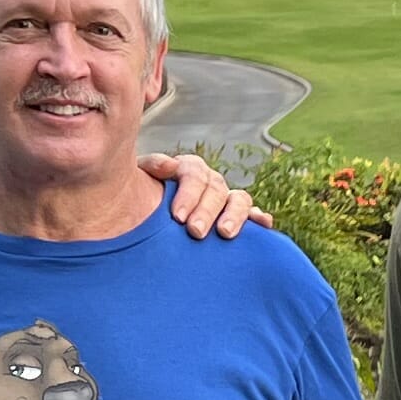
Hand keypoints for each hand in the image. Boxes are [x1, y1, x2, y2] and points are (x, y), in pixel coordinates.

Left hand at [139, 151, 265, 239]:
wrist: (143, 227)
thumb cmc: (139, 204)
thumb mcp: (137, 181)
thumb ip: (151, 167)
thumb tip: (171, 165)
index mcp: (187, 170)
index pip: (194, 174)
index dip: (188, 194)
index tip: (178, 217)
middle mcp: (210, 183)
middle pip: (217, 189)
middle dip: (207, 211)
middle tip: (195, 232)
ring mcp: (225, 201)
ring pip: (239, 199)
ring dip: (235, 215)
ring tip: (225, 234)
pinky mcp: (238, 219)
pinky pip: (254, 215)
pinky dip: (260, 218)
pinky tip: (263, 224)